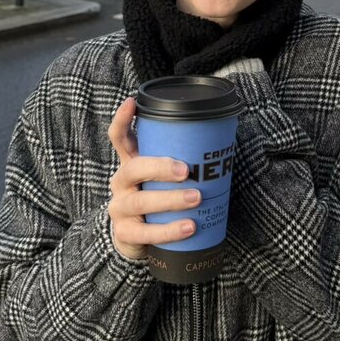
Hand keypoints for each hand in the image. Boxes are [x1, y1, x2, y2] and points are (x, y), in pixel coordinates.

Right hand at [107, 98, 200, 260]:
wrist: (137, 237)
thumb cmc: (156, 196)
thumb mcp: (160, 176)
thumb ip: (178, 158)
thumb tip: (219, 139)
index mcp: (130, 163)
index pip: (119, 137)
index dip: (123, 120)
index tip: (133, 103)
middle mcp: (121, 182)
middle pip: (134, 169)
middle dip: (160, 167)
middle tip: (186, 169)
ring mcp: (120, 207)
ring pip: (141, 201)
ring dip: (171, 199)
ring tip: (196, 198)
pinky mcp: (125, 232)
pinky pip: (146, 232)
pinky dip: (169, 230)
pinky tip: (189, 227)